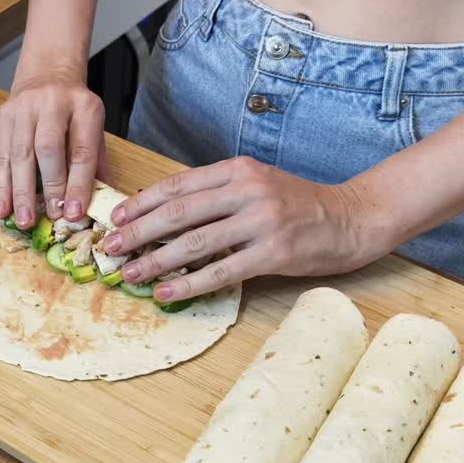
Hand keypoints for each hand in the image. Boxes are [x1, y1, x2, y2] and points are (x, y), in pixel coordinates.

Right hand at [0, 67, 107, 228]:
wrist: (47, 74)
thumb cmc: (74, 110)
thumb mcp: (93, 129)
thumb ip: (96, 164)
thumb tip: (99, 205)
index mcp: (84, 107)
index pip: (82, 150)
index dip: (78, 184)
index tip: (74, 212)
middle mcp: (52, 104)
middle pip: (48, 150)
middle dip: (49, 187)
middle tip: (51, 216)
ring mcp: (24, 108)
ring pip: (20, 154)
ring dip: (21, 192)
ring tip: (24, 220)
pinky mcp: (4, 116)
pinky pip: (2, 155)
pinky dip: (2, 185)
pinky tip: (3, 207)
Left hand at [100, 157, 391, 300]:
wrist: (353, 218)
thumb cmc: (299, 204)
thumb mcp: (257, 184)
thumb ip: (218, 193)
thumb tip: (166, 215)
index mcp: (238, 170)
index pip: (179, 184)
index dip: (143, 202)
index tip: (116, 218)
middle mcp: (247, 190)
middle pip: (180, 212)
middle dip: (139, 232)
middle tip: (110, 247)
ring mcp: (261, 221)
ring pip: (195, 242)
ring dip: (156, 260)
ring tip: (130, 274)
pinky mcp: (274, 252)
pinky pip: (222, 271)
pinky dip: (189, 283)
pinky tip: (167, 292)